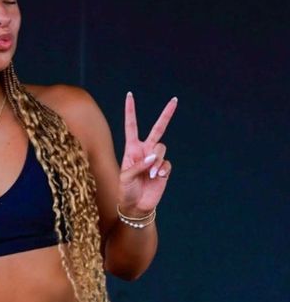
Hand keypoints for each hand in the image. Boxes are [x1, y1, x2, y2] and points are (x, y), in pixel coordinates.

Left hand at [118, 91, 175, 217]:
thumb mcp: (125, 177)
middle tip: (175, 100)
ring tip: (151, 174)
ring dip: (156, 161)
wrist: (136, 206)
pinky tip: (157, 178)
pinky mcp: (164, 169)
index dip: (130, 111)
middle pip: (158, 129)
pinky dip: (162, 170)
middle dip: (166, 115)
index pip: (131, 126)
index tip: (129, 95)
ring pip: (162, 149)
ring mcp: (156, 159)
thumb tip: (154, 158)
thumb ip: (138, 165)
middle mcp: (145, 150)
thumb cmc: (126, 190)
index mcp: (132, 148)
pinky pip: (167, 164)